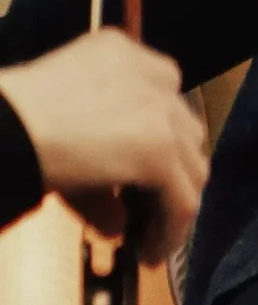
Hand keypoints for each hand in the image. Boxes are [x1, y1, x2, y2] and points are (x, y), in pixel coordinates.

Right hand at [0, 29, 208, 261]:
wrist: (1, 128)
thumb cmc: (13, 123)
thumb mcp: (62, 130)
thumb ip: (99, 165)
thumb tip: (117, 221)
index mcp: (123, 53)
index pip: (163, 100)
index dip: (161, 142)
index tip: (145, 176)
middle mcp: (151, 75)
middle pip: (185, 133)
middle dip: (170, 174)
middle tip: (147, 209)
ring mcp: (159, 111)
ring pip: (192, 168)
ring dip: (174, 206)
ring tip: (150, 235)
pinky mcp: (158, 149)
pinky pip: (182, 201)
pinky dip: (171, 231)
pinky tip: (152, 251)